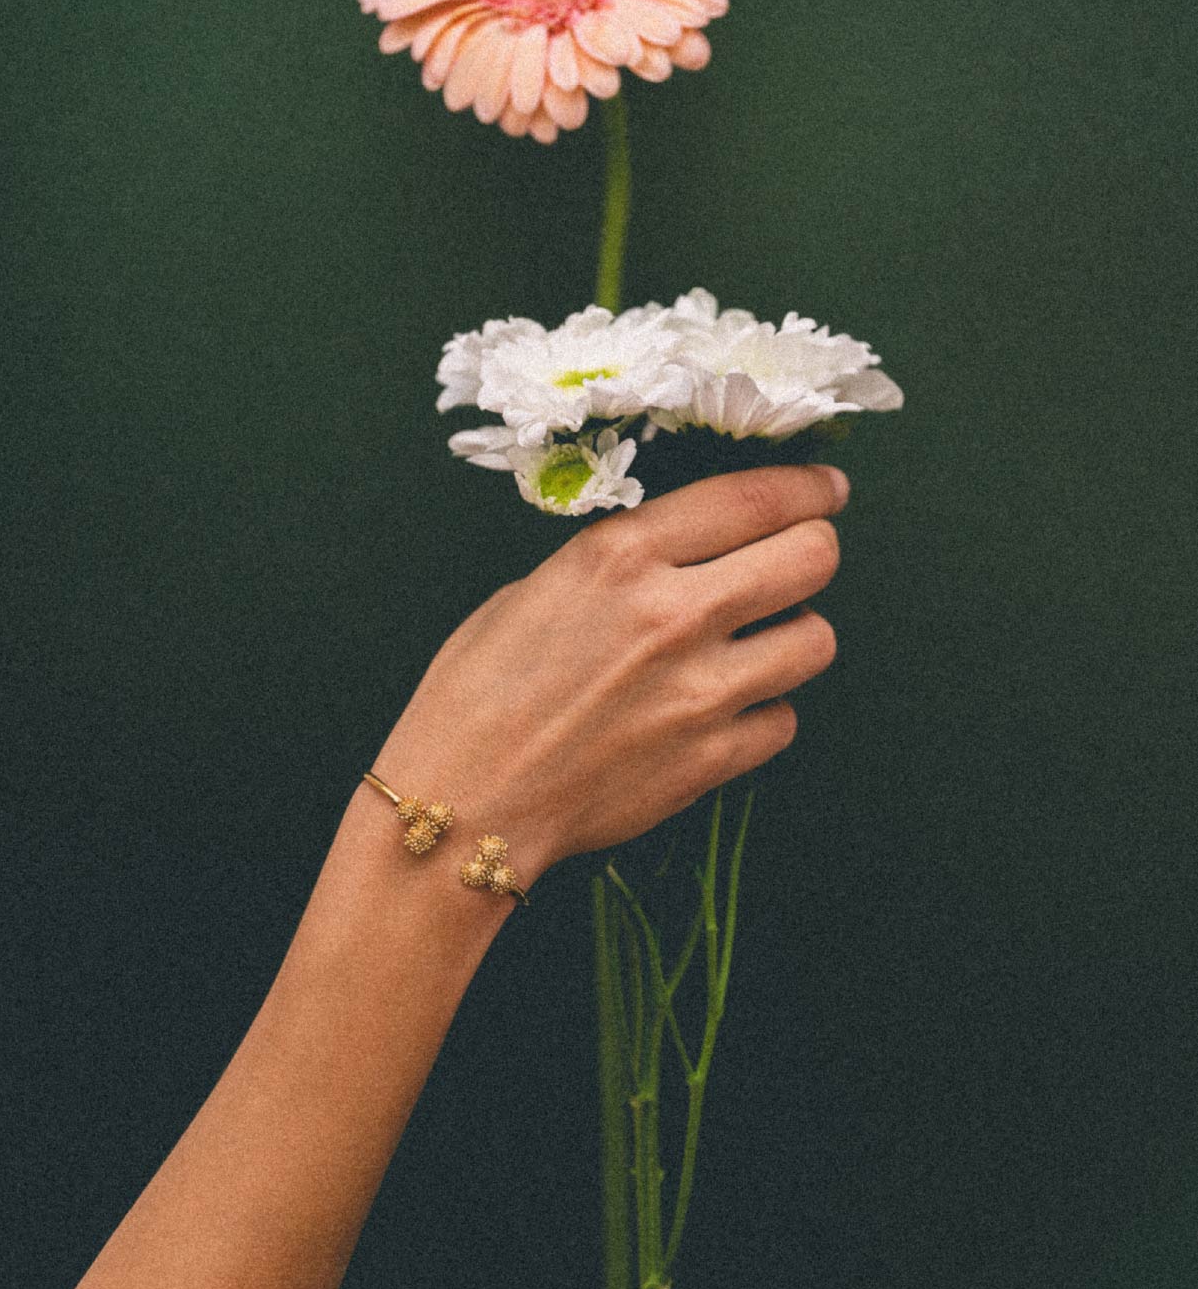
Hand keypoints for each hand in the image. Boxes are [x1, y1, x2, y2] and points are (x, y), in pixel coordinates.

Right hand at [373, 464, 847, 886]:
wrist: (463, 801)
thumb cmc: (478, 692)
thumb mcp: (540, 586)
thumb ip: (624, 560)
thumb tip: (689, 547)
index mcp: (622, 555)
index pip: (754, 498)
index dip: (807, 487)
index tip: (825, 489)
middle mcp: (673, 614)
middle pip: (812, 558)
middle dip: (814, 549)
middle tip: (800, 557)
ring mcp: (700, 692)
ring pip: (816, 640)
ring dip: (795, 632)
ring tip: (759, 639)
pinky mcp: (711, 760)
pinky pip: (783, 720)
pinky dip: (764, 710)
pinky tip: (724, 707)